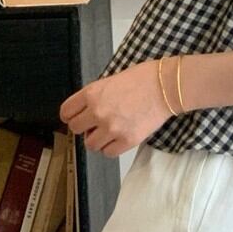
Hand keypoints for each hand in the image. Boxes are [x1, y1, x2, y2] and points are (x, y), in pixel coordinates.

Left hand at [59, 60, 175, 157]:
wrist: (166, 86)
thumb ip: (96, 96)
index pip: (66, 112)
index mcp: (92, 94)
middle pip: (75, 129)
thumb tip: (87, 111)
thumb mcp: (111, 80)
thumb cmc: (144, 79)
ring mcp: (112, 128)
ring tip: (109, 132)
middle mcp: (98, 112)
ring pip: (91, 144)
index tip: (75, 118)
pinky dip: (111, 148)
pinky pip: (109, 152)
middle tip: (94, 125)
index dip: (70, 116)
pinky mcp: (127, 140)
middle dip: (84, 127)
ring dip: (97, 140)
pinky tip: (118, 139)